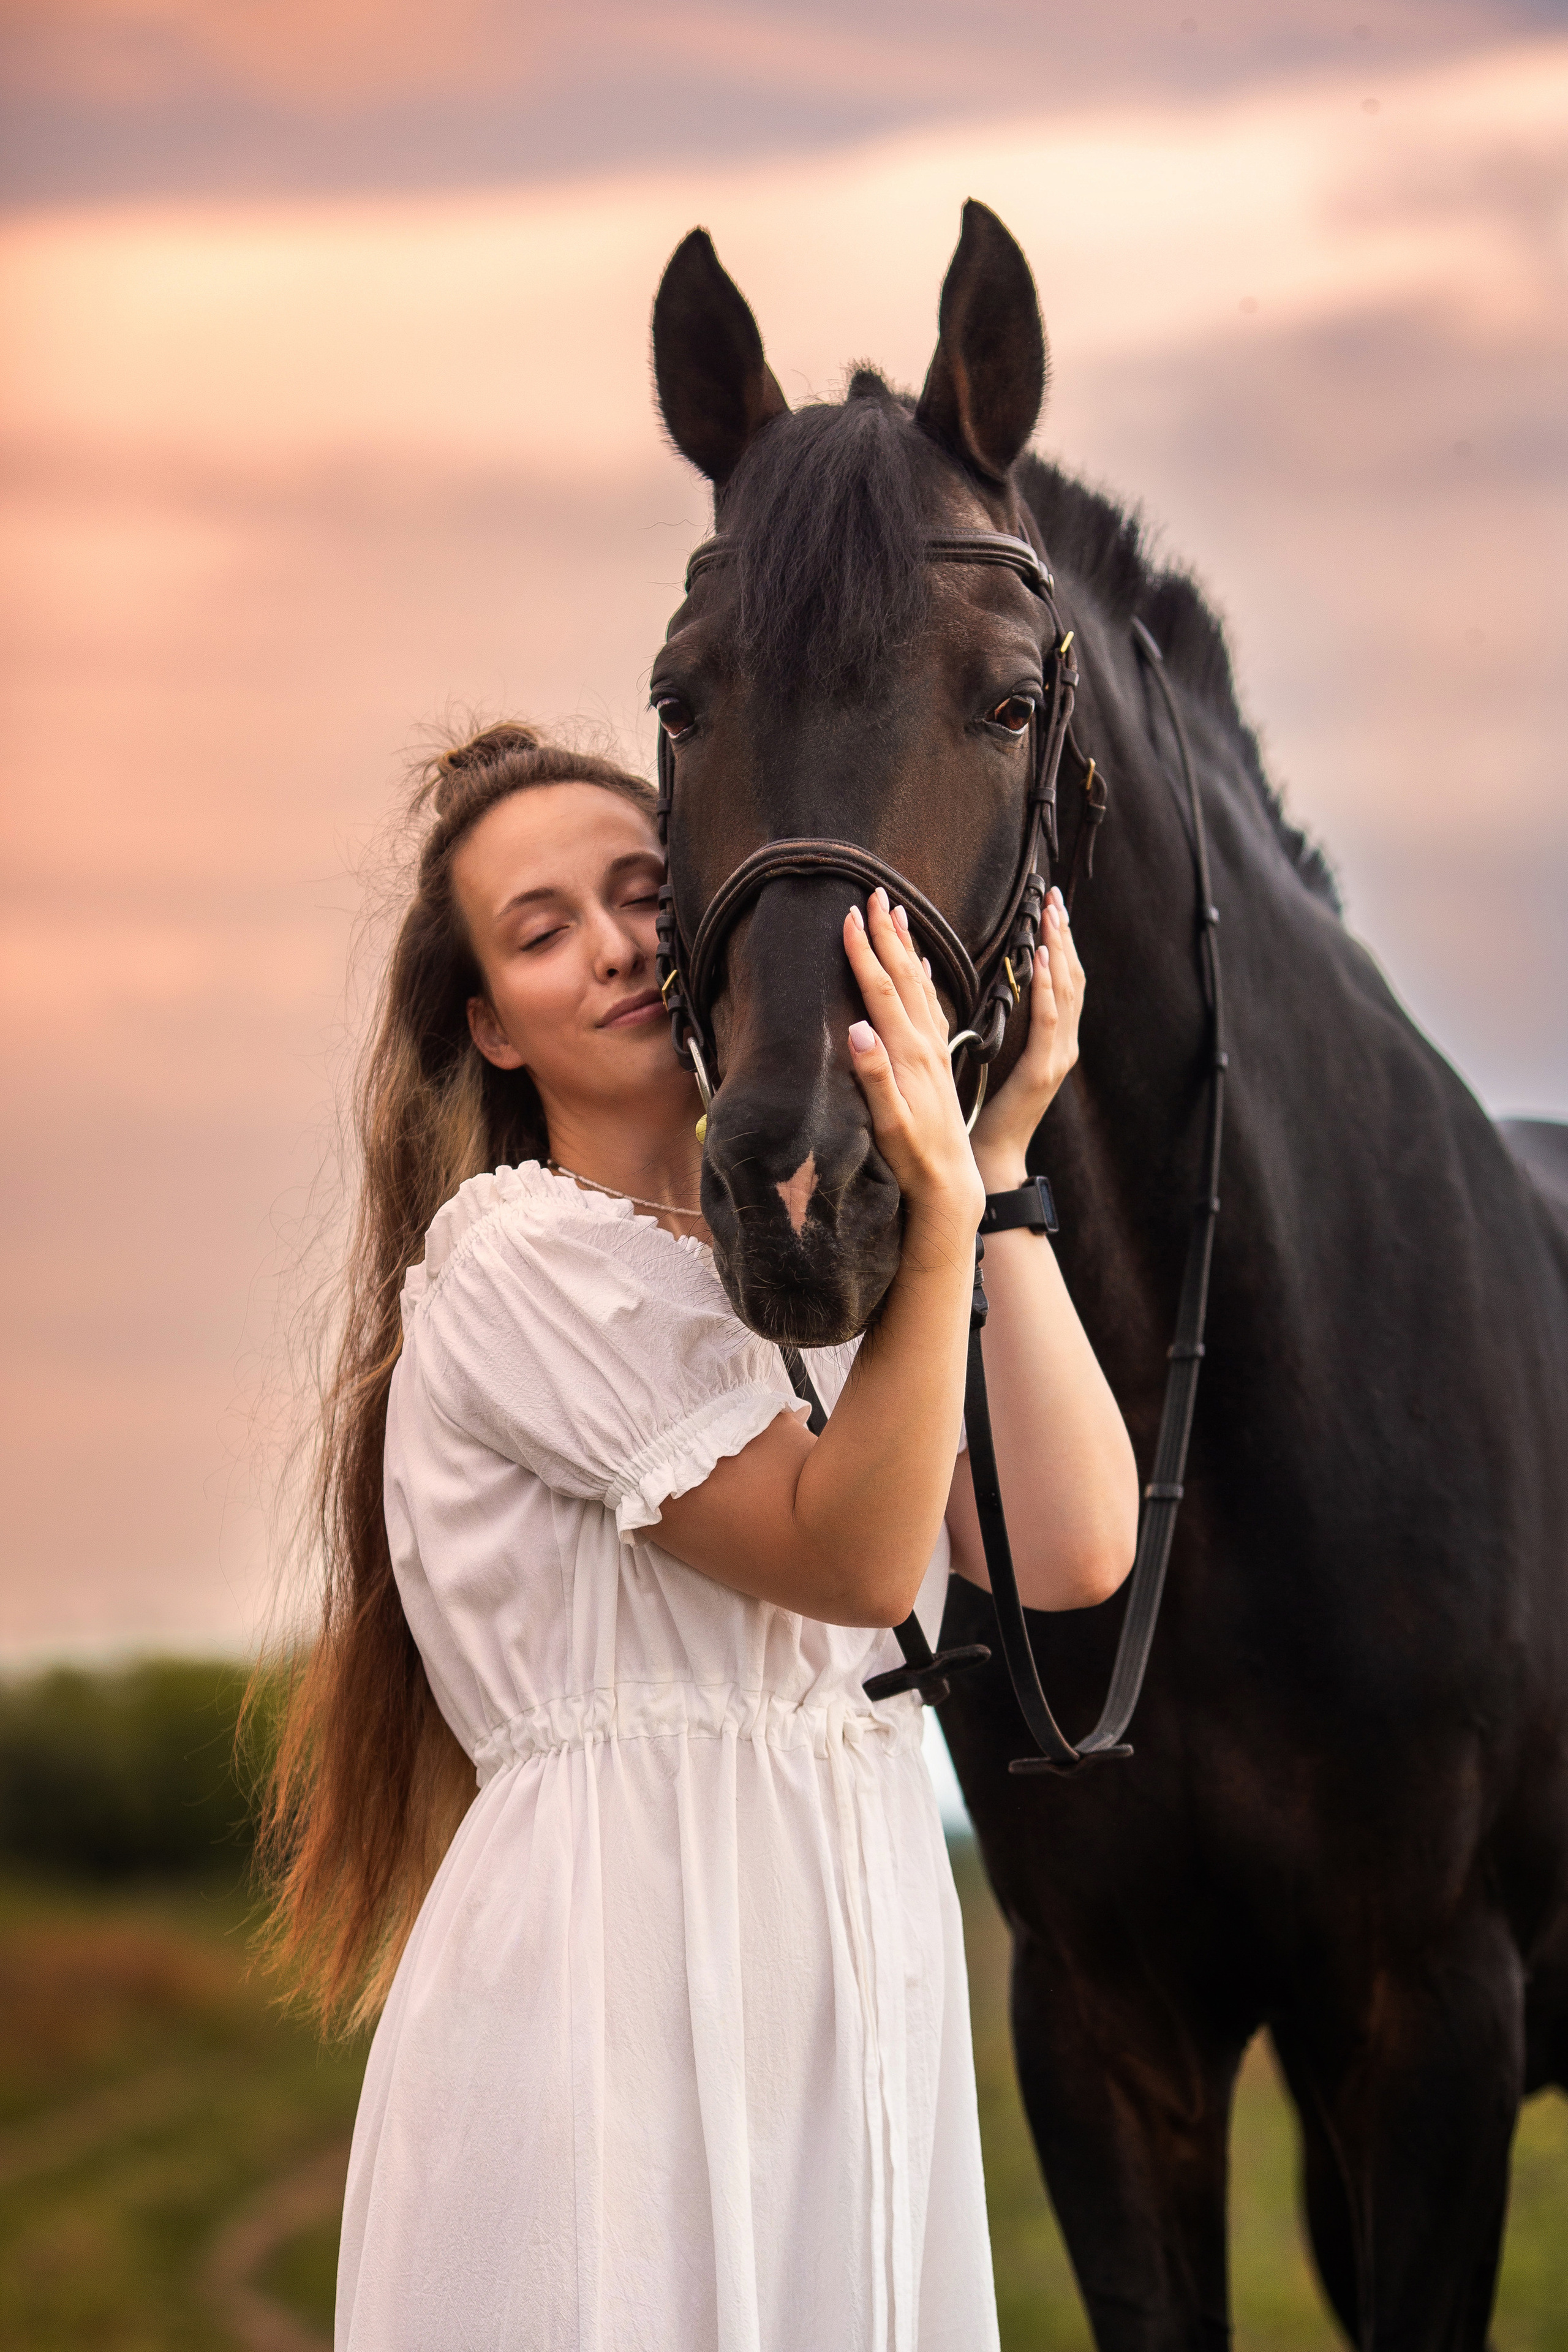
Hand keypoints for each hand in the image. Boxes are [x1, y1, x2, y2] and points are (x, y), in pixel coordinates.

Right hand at [844, 889, 984, 1224]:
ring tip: (899, 912)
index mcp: (909, 1054)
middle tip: (876, 893)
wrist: (949, 1182)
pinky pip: (933, 1005)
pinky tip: (926, 961)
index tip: (851, 915)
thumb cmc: (912, 1157)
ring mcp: (936, 1050)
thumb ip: (874, 1077)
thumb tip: (856, 1030)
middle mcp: (926, 1044)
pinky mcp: (940, 1060)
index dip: (865, 952)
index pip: (883, 990)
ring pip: (921, 985)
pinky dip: (926, 977)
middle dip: (888, 934)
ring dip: (907, 946)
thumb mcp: (889, 1123)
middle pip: (904, 976)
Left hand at [970, 886, 1083, 1186]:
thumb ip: (1006, 1019)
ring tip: (1051, 917)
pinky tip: (1038, 961)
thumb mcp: (996, 1054)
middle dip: (1064, 936)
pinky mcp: (1042, 1071)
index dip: (1061, 942)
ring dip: (1059, 951)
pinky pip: (1047, 1023)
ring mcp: (1057, 1057)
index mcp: (1053, 1039)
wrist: (987, 1157)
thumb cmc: (984, 1107)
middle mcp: (1063, 1044)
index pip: (1062, 980)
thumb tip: (994, 977)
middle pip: (1070, 978)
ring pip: (1065, 993)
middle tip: (1055, 897)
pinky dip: (1045, 989)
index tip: (1052, 905)